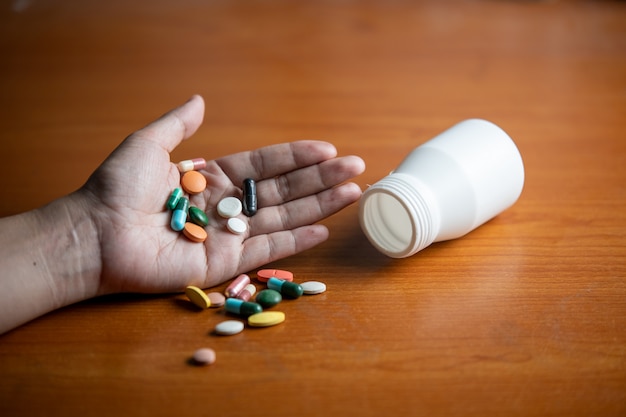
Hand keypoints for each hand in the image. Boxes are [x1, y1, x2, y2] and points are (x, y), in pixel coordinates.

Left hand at [83, 95, 364, 294]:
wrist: (98, 234)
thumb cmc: (117, 189)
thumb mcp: (148, 144)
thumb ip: (178, 123)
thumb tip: (200, 99)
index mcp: (213, 177)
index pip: (265, 165)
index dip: (296, 156)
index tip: (327, 148)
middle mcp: (227, 205)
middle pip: (284, 190)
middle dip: (321, 178)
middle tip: (356, 167)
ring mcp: (228, 235)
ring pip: (283, 218)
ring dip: (319, 206)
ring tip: (352, 192)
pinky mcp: (224, 262)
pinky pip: (267, 249)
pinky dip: (296, 241)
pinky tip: (324, 229)